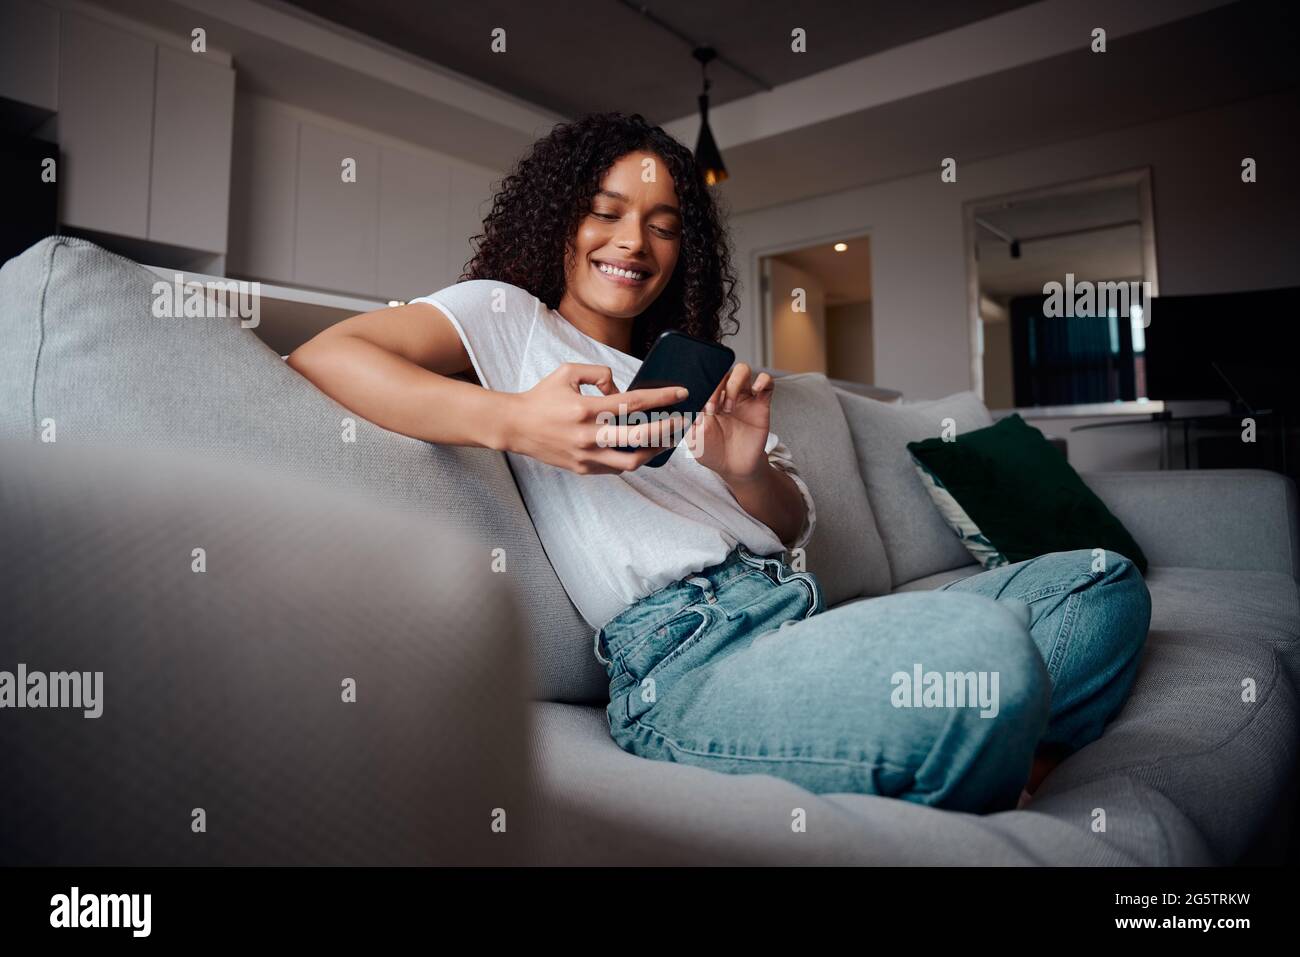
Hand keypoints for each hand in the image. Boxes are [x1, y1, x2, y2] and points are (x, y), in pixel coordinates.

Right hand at [502, 362, 687, 474]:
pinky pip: (615, 468)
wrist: (515, 426)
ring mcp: (586, 456)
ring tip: (667, 440)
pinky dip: (632, 459)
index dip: (662, 398)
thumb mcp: (567, 372)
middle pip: (639, 436)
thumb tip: (619, 387)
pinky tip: (642, 449)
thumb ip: (598, 373)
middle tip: (682, 420)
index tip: (681, 393)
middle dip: (667, 428)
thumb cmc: (542, 397)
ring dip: (654, 451)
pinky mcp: (582, 469)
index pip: (634, 402)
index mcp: (586, 408)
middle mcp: (588, 435)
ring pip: (631, 461)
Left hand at [685, 363, 773, 482]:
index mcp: (707, 398)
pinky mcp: (761, 403)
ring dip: (734, 384)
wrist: (734, 467)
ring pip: (742, 371)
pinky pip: (767, 382)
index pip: (704, 379)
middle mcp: (725, 394)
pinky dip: (763, 380)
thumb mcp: (694, 439)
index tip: (699, 407)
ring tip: (729, 407)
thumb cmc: (712, 451)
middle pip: (722, 372)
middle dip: (715, 388)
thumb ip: (691, 421)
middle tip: (712, 409)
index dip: (701, 387)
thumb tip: (693, 406)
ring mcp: (744, 397)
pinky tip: (756, 389)